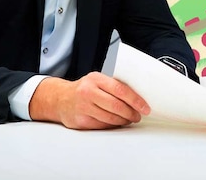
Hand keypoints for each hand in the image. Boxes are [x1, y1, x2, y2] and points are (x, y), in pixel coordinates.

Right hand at [28, 72, 150, 128]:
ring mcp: (83, 107)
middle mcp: (88, 92)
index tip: (145, 107)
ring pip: (110, 118)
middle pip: (116, 105)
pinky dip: (112, 125)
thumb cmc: (84, 89)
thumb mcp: (97, 81)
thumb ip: (113, 86)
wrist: (60, 99)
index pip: (120, 89)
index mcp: (95, 79)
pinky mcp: (81, 121)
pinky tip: (116, 122)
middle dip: (131, 113)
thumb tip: (138, 96)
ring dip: (123, 121)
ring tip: (129, 119)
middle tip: (138, 116)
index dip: (135, 100)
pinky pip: (102, 125)